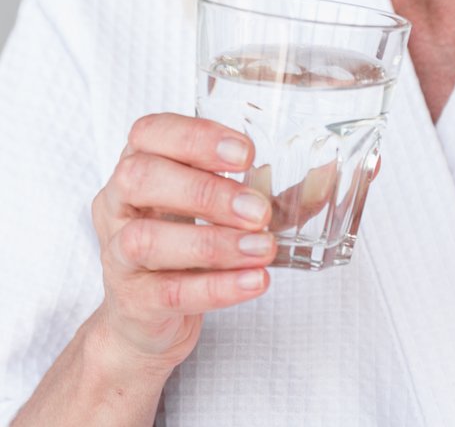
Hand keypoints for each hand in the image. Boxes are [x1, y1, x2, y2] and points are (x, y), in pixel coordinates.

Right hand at [87, 113, 274, 370]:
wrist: (146, 321)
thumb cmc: (184, 251)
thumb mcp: (217, 212)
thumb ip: (269, 192)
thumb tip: (337, 171)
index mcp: (137, 168)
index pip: (147, 133)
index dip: (193, 137)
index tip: (244, 152)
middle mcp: (118, 206)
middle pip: (139, 178)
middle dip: (203, 190)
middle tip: (258, 210)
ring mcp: (118, 254)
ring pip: (146, 239)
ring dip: (212, 243)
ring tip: (262, 249)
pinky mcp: (133, 302)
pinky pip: (167, 292)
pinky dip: (215, 287)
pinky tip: (253, 282)